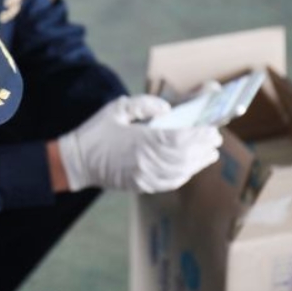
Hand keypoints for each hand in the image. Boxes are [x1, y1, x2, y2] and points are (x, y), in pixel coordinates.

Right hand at [57, 95, 221, 192]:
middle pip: (184, 156)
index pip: (179, 139)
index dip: (199, 135)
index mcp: (140, 141)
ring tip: (209, 154)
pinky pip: (169, 183)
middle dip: (203, 148)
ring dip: (197, 163)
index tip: (211, 129)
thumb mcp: (117, 109)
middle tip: (215, 139)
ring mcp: (144, 177)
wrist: (76, 163)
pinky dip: (184, 175)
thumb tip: (167, 108)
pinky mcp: (141, 185)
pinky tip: (190, 167)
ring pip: (180, 172)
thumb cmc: (96, 133)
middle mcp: (146, 162)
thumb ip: (143, 105)